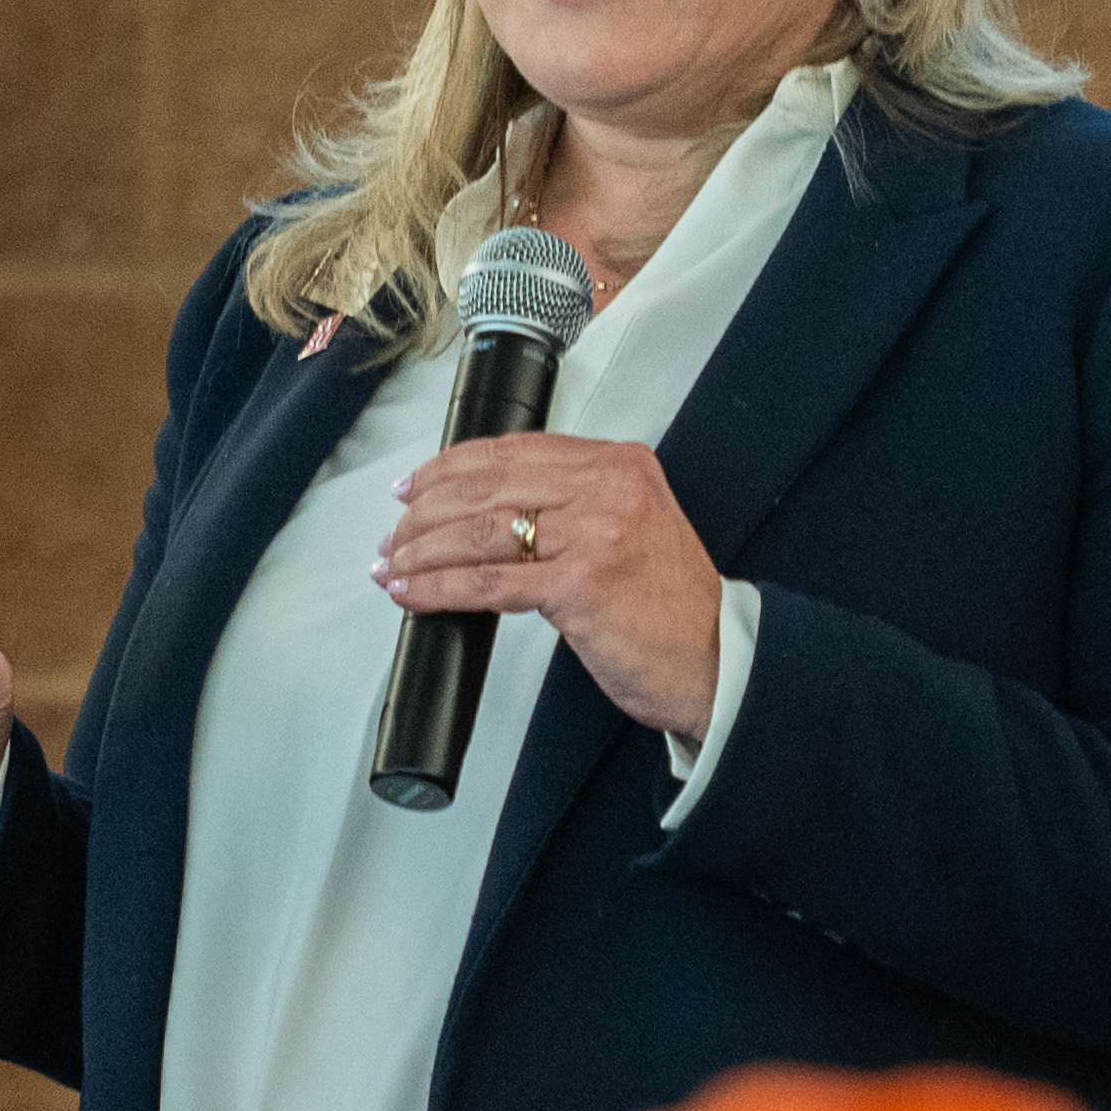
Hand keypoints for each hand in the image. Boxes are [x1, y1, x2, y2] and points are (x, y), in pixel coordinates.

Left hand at [378, 432, 724, 741]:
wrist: (716, 660)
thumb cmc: (670, 605)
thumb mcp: (632, 527)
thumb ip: (574, 504)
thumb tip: (487, 507)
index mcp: (618, 465)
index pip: (512, 450)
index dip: (449, 466)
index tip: (414, 485)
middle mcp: (608, 489)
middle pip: (488, 486)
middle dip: (425, 511)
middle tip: (394, 533)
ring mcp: (595, 534)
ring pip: (480, 532)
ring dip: (422, 551)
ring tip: (393, 565)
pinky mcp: (580, 586)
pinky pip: (488, 582)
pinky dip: (439, 588)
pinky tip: (413, 593)